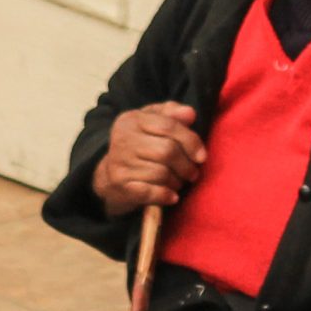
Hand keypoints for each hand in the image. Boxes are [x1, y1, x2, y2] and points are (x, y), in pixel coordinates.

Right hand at [91, 103, 206, 213]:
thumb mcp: (151, 123)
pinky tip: (172, 197)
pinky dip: (166, 195)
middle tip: (192, 173)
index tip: (202, 156)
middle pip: (167, 151)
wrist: (108, 176)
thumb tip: (190, 113)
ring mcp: (119, 163)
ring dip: (177, 181)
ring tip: (179, 182)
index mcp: (131, 120)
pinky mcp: (120, 185)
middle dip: (186, 165)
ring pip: (161, 173)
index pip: (168, 125)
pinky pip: (150, 192)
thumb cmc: (139, 146)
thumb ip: (171, 114)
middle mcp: (122, 139)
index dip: (190, 140)